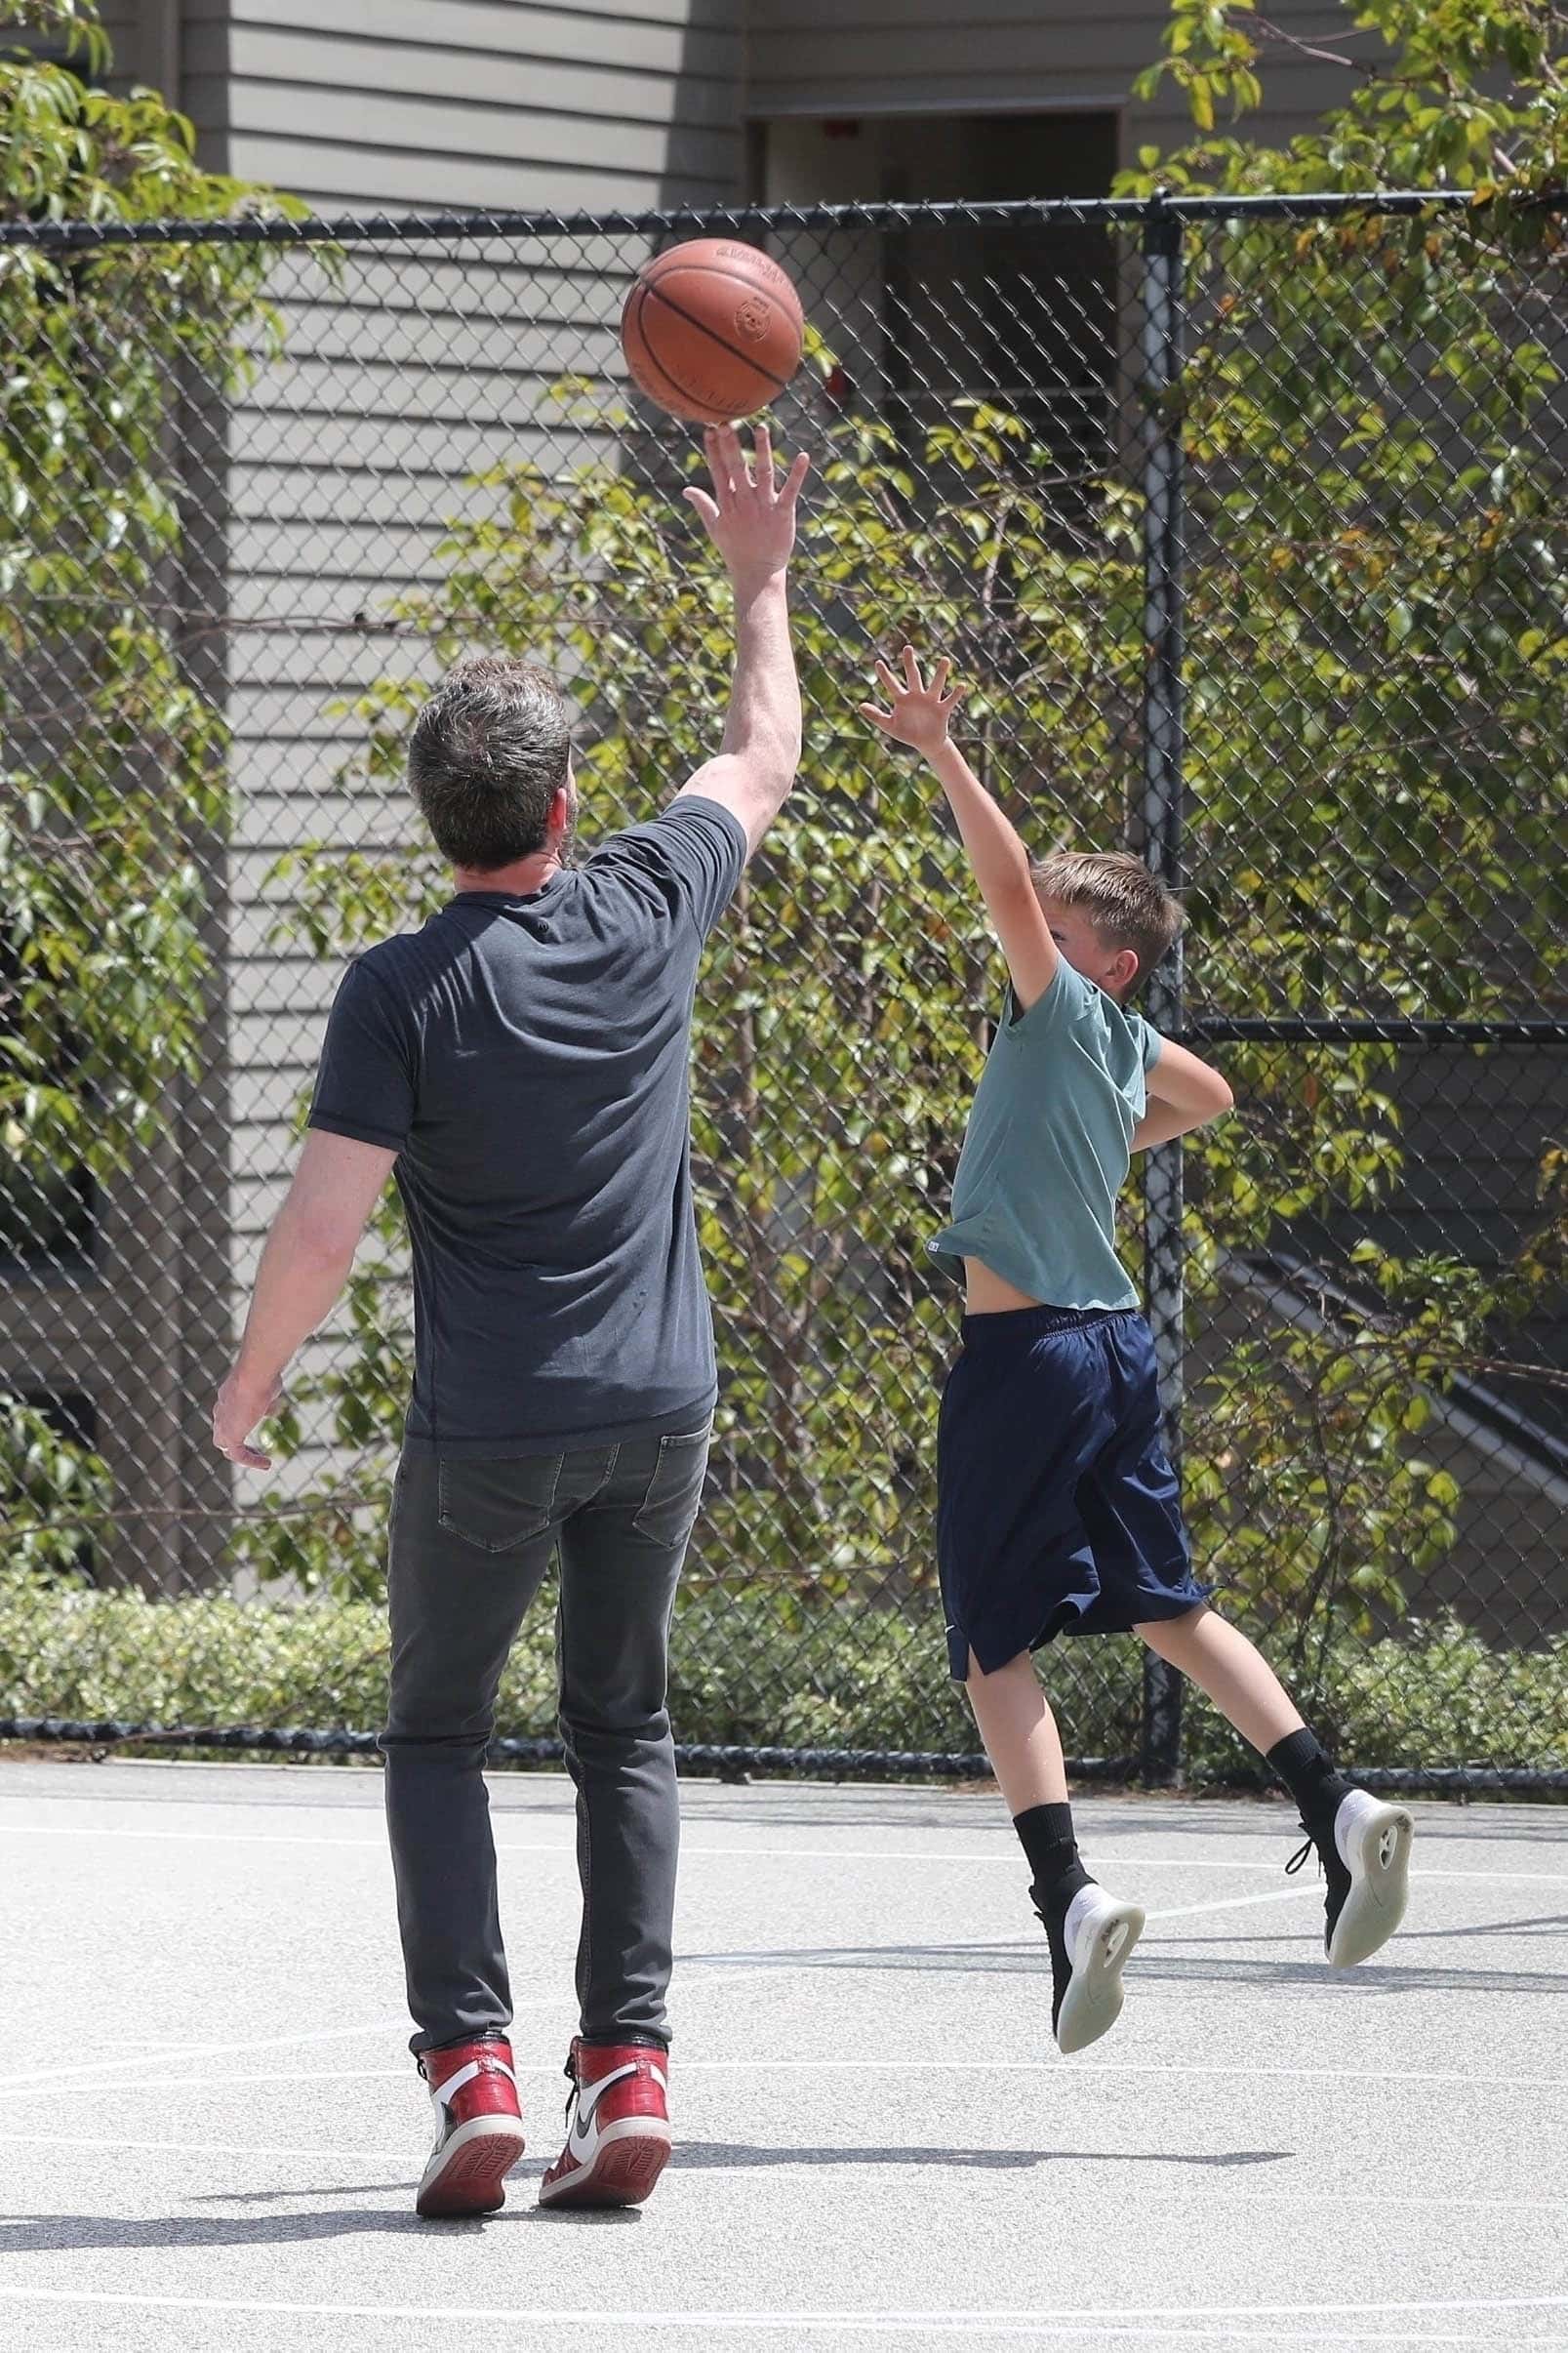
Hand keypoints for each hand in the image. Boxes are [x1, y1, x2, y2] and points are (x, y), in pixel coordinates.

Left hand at [212, 1367, 281, 1469]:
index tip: (262, 1419)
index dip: (244, 1419)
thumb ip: (268, 1401)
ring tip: (261, 1461)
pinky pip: (238, 1455)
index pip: (230, 1413)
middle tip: (253, 1450)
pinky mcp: (229, 1435)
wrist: (255, 1375)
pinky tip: (267, 1463)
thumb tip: (275, 1409)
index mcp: (228, 1396)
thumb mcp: (267, 1389)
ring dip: (242, 1454)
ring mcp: (222, 1423)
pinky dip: (252, 1461)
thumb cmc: (263, 1376)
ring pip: (226, 1446)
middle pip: (222, 1433)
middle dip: (236, 1443)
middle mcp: (221, 1410)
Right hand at [683, 423, 809, 592]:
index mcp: (728, 503)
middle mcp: (744, 501)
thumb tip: (687, 490)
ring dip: (763, 450)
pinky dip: (798, 473)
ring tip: (761, 428)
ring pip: (763, 473)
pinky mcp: (783, 513)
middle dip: (731, 445)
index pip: (719, 471)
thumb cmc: (735, 550)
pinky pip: (791, 490)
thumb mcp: (715, 527)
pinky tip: (804, 456)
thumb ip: (703, 505)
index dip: (714, 450)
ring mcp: (764, 506)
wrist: (757, 573)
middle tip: (727, 423)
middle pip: (737, 468)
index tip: (710, 430)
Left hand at [860, 646, 963, 757]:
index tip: (877, 662)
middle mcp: (917, 695)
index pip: (892, 684)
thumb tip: (860, 706)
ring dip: (940, 672)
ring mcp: (931, 701)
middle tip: (907, 648)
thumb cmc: (908, 733)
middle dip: (909, 663)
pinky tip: (961, 685)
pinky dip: (956, 693)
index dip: (884, 675)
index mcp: (903, 699)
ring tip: (944, 660)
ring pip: (935, 684)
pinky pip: (950, 700)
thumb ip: (876, 716)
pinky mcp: (942, 709)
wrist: (927, 744)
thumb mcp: (890, 726)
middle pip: (913, 676)